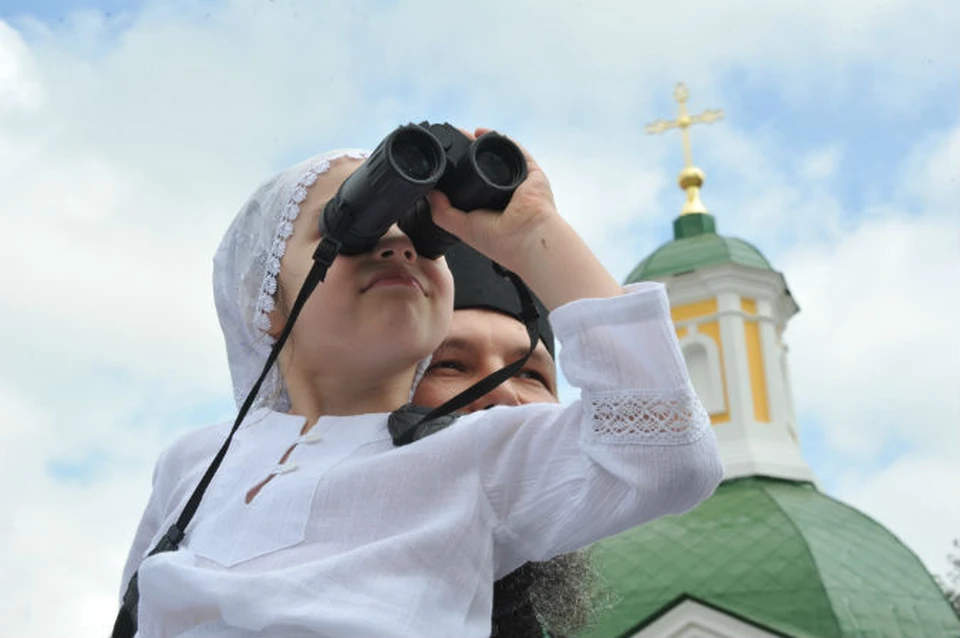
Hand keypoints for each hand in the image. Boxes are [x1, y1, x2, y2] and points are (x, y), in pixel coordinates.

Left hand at [426, 128, 557, 272]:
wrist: (526, 236)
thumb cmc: (501, 241)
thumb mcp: (462, 228)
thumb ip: (443, 212)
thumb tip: (429, 194)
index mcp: (489, 209)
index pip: (472, 185)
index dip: (458, 173)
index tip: (445, 161)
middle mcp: (504, 194)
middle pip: (484, 166)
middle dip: (468, 153)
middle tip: (451, 144)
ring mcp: (518, 182)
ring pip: (498, 156)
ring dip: (481, 144)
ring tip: (464, 135)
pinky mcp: (531, 172)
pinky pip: (516, 150)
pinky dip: (500, 139)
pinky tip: (482, 133)